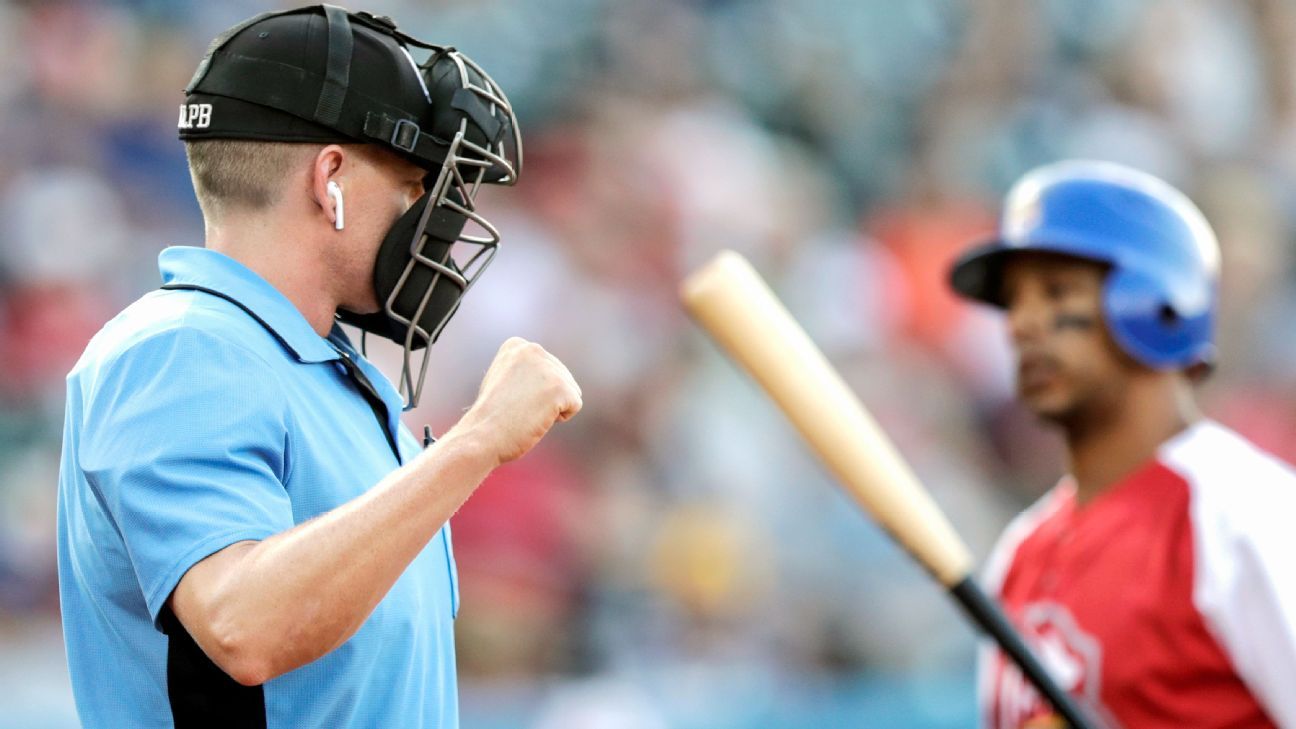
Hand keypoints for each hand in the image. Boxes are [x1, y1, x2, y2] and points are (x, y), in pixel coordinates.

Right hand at [456, 337, 581, 465]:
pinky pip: (575, 405)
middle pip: (562, 377)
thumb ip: (524, 370)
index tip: (510, 397)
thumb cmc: (490, 416)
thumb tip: (544, 376)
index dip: (533, 390)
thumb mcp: (503, 379)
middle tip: (518, 408)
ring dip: (553, 407)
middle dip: (545, 398)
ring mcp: (548, 367)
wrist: (483, 435)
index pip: (548, 367)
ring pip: (571, 391)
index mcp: (518, 345)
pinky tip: (536, 418)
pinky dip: (560, 418)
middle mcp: (533, 349)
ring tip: (526, 412)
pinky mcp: (560, 387)